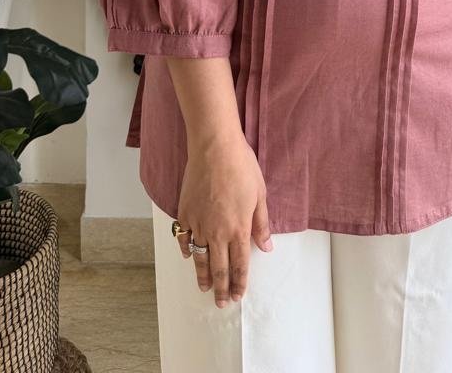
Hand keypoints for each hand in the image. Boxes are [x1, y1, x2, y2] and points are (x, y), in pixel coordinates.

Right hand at [176, 131, 272, 306]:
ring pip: (200, 257)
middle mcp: (218, 231)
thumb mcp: (259, 195)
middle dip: (221, 288)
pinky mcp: (185, 213)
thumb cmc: (241, 167)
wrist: (214, 148)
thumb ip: (261, 224)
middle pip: (219, 267)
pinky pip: (184, 238)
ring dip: (202, 275)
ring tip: (204, 288)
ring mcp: (199, 223)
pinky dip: (186, 250)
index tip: (237, 295)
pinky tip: (189, 256)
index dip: (239, 282)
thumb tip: (267, 247)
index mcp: (239, 228)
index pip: (239, 264)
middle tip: (220, 303)